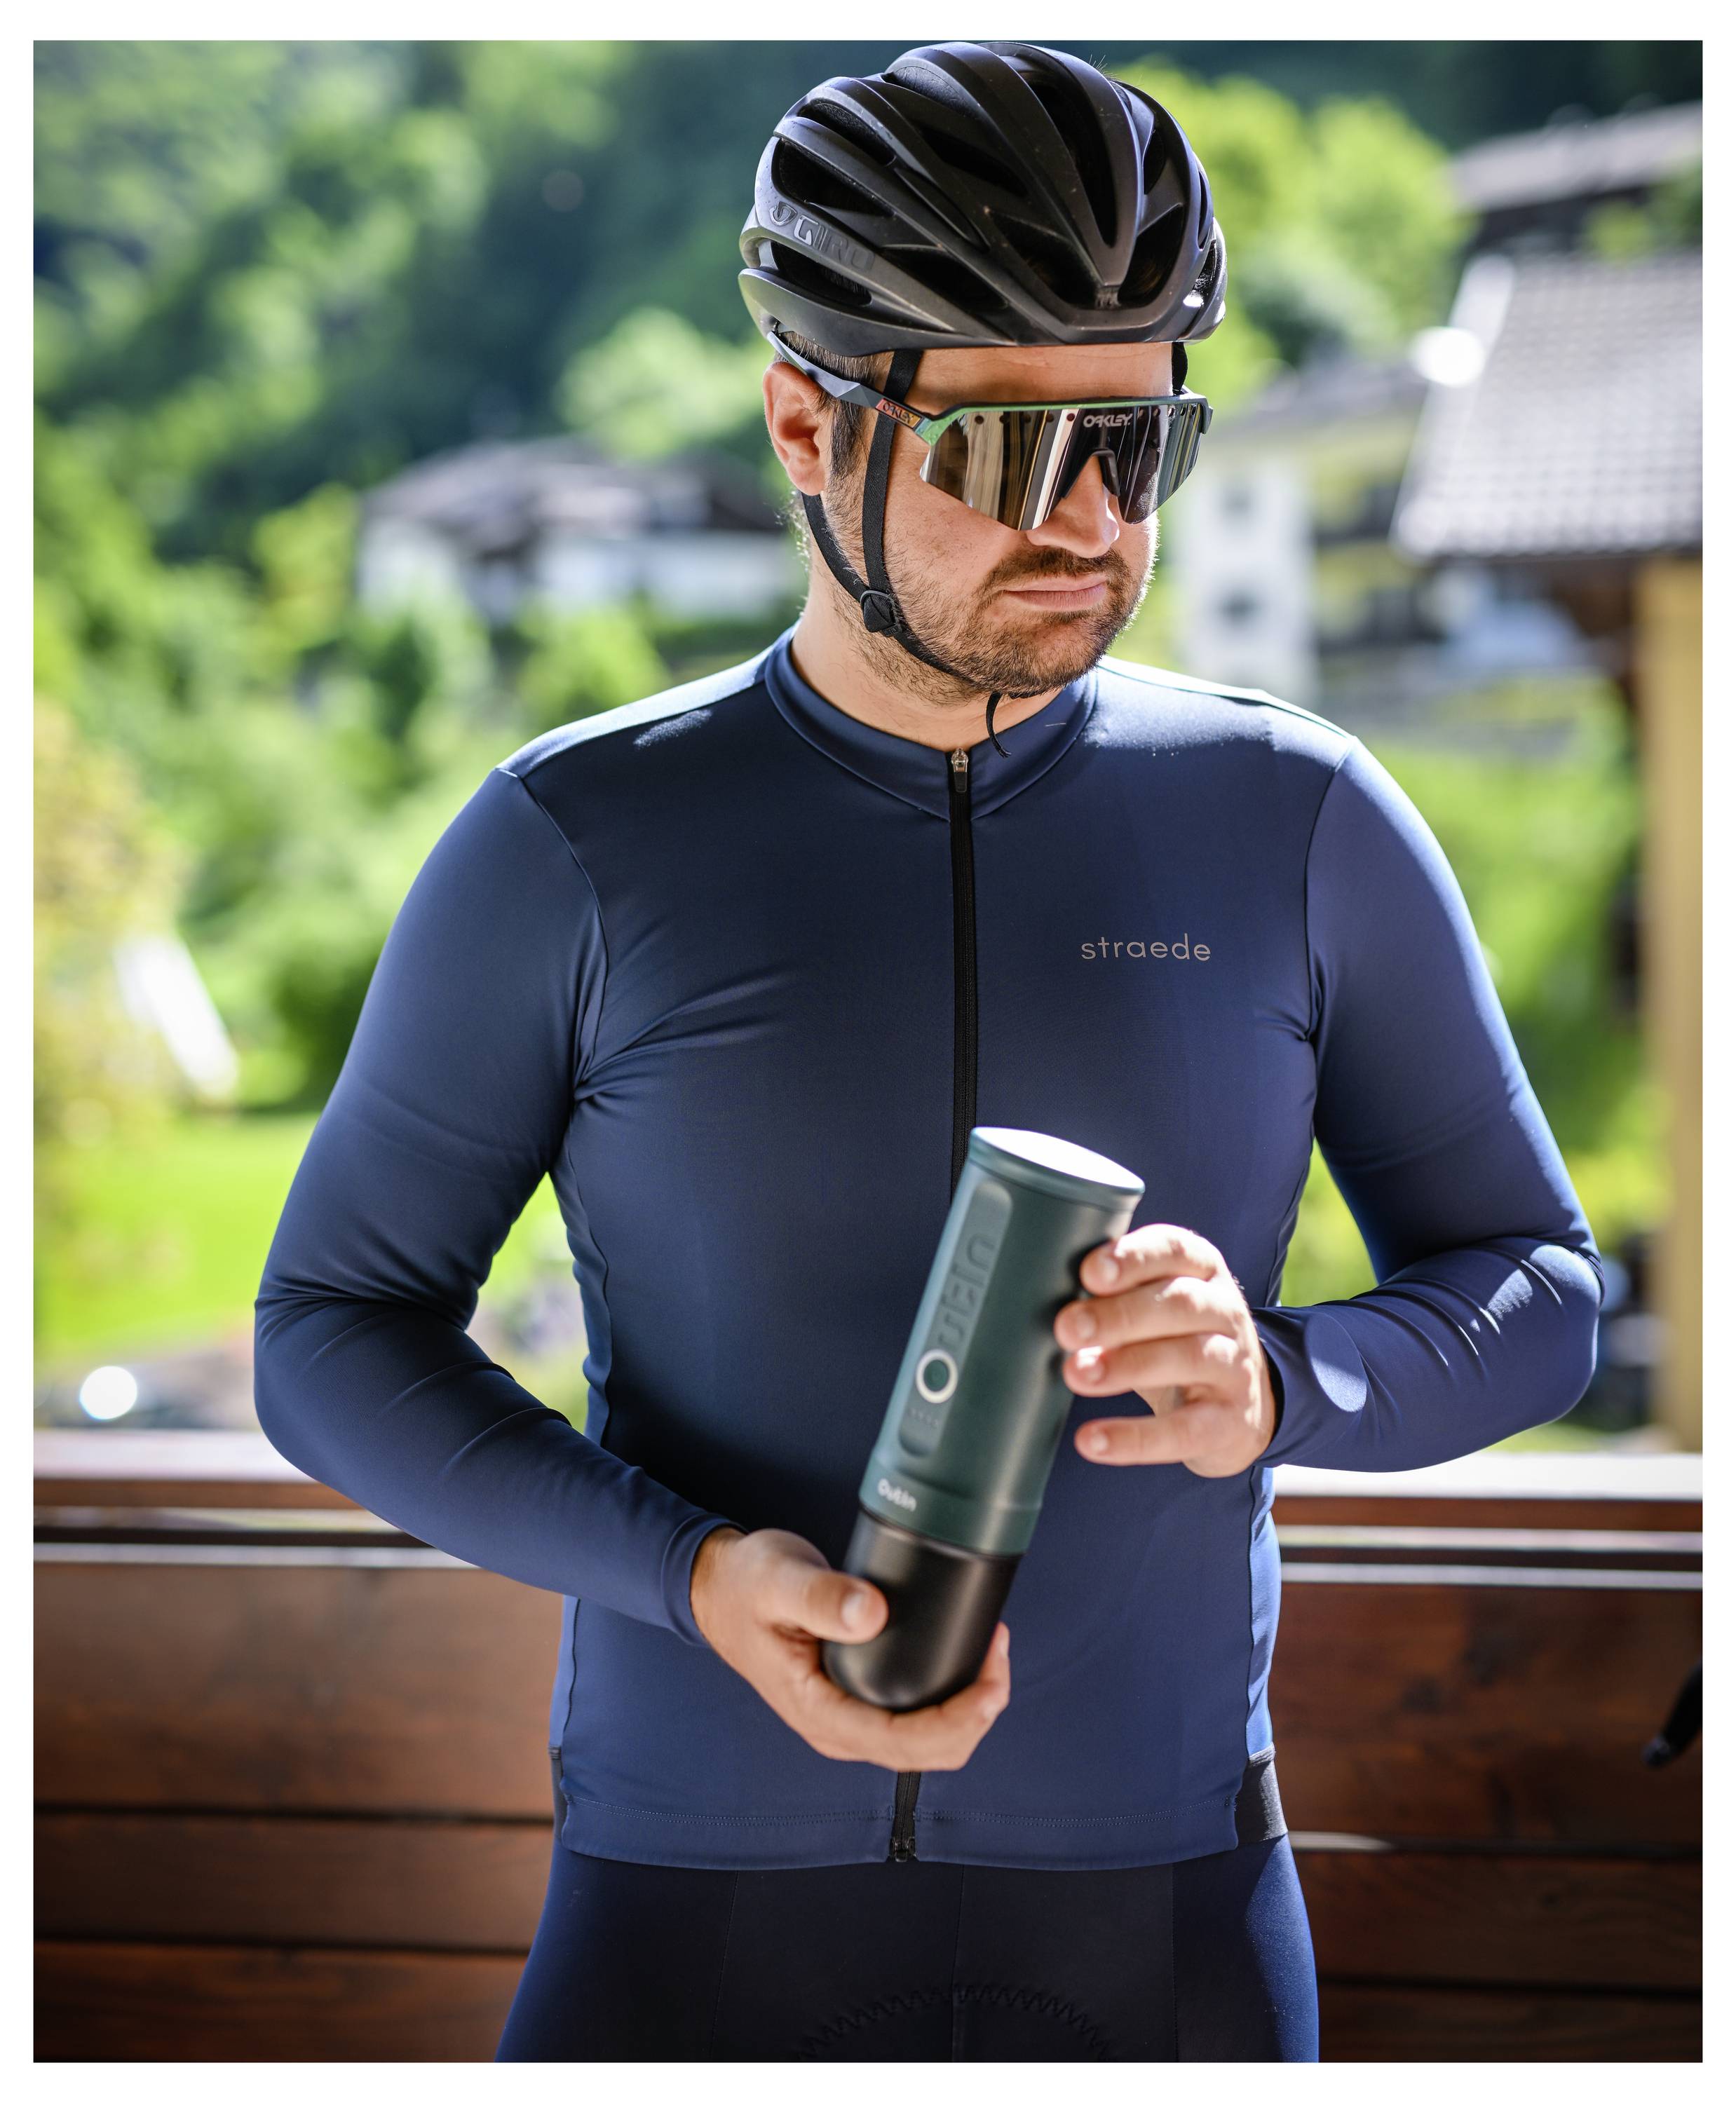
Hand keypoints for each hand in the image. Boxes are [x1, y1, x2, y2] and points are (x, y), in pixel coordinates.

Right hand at [688, 1525, 1011, 1770]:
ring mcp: (850, 1719)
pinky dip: (953, 1697)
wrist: (721, 1590)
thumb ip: (820, 1596)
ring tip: (991, 1649)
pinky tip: (966, 1657)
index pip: (902, 1743)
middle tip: (997, 1649)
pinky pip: (918, 1719)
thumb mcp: (777, 1580)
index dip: (957, 1721)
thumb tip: (871, 1613)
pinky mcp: (860, 1701)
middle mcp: (838, 1729)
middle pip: (927, 1752)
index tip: (990, 1680)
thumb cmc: (746, 1586)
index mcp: (818, 1712)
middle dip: (976, 1713)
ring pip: (929, 1741)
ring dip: (970, 1707)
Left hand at [1052, 1224, 1277, 1477]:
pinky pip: (1185, 1430)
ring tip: (1077, 1373)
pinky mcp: (1230, 1422)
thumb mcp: (1156, 1303)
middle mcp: (1225, 1312)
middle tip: (1067, 1328)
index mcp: (1201, 1270)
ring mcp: (1234, 1366)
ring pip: (1189, 1357)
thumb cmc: (1175, 1338)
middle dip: (1119, 1315)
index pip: (1174, 1250)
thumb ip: (1113, 1291)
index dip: (1133, 1258)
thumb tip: (1044, 1298)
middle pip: (1180, 1303)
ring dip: (1127, 1365)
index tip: (1090, 1271)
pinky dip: (1136, 1438)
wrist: (1240, 1404)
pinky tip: (1093, 1441)